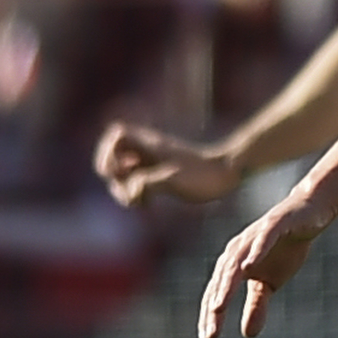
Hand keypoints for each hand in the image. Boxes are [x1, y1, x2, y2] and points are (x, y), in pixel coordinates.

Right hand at [95, 119, 241, 206]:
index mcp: (150, 145)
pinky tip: (149, 202)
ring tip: (140, 201)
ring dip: (125, 187)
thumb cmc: (203, 175)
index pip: (116, 135)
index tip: (117, 172)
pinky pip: (139, 180)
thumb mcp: (173, 180)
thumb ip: (147, 183)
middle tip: (128, 192)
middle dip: (114, 176)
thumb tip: (129, 189)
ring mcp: (155, 161)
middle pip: (114, 155)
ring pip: (126, 170)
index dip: (108, 153)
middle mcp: (150, 150)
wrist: (229, 173)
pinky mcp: (163, 173)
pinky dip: (137, 192)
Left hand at [197, 194, 324, 337]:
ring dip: (226, 285)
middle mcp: (237, 251)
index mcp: (233, 266)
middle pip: (220, 282)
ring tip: (219, 306)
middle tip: (210, 334)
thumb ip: (257, 305)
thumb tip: (248, 334)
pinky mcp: (273, 225)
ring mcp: (253, 237)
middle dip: (214, 308)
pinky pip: (262, 240)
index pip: (217, 294)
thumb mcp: (271, 282)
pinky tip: (249, 266)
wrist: (307, 215)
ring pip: (235, 263)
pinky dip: (254, 252)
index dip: (211, 317)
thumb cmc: (284, 248)